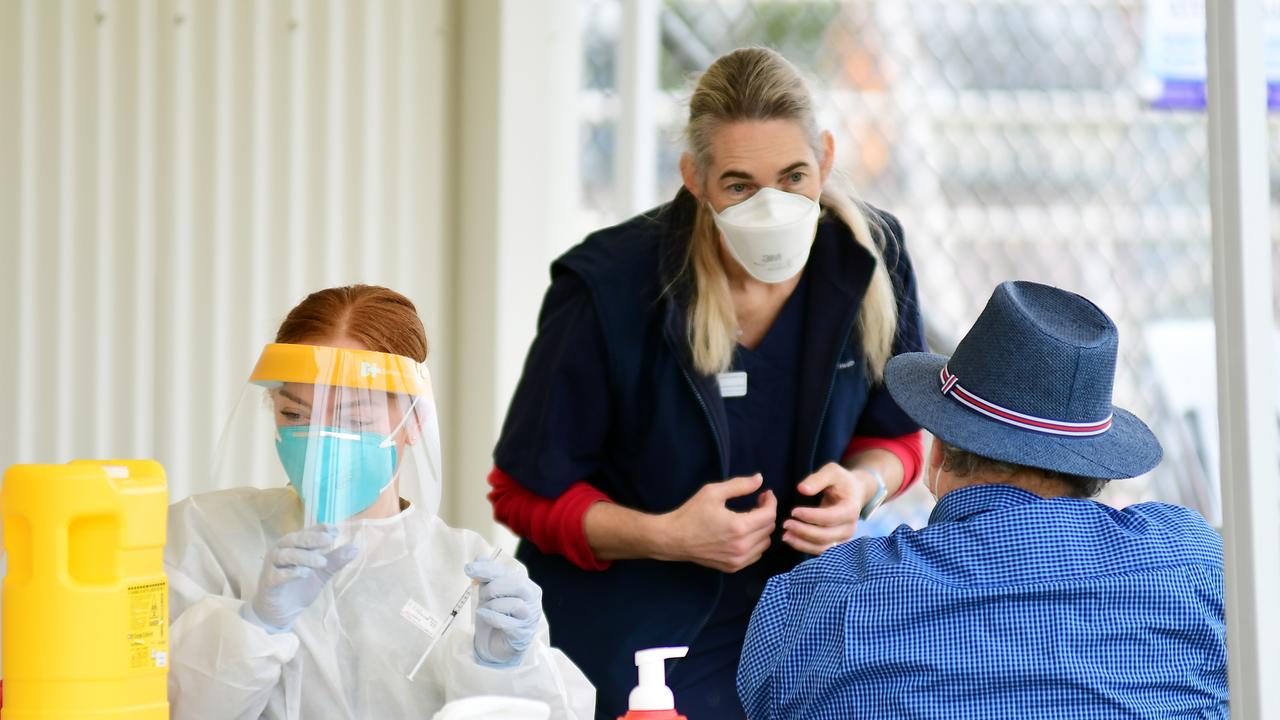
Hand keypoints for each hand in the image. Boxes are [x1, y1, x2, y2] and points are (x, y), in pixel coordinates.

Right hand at [244, 525, 358, 632]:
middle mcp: (281, 551)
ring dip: (305, 556)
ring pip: (285, 554)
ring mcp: (272, 566)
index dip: (319, 529)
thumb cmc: (299, 589)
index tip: (335, 530)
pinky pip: (277, 574)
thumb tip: (355, 548)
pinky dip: (291, 572)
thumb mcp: (321, 574)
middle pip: (294, 539)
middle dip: (312, 538)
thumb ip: (334, 561)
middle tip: (329, 541)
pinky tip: (306, 573)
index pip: (306, 532)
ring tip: (322, 562)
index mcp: (293, 546)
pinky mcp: (268, 582)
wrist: (280, 613)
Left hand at [465, 557, 543, 666]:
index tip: (468, 569)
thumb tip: (479, 557)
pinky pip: (506, 621)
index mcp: (526, 585)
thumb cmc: (494, 616)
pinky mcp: (522, 633)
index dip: (488, 569)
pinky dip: (491, 616)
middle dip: (494, 588)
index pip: (508, 572)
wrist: (493, 645)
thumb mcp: (487, 593)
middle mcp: (533, 599)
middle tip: (482, 595)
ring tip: (485, 609)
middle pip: (517, 584)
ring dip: (493, 605)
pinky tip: (483, 615)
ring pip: (515, 603)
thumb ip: (486, 576)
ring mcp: (530, 617)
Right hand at [659, 474, 776, 572]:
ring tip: (750, 518)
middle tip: (757, 502)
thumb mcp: (713, 492)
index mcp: (739, 526)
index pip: (769, 514)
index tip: (765, 494)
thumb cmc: (692, 513)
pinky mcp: (733, 567)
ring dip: (762, 529)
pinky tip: (744, 533)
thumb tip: (760, 479)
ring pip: (765, 543)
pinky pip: (755, 555)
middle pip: (769, 528)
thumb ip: (739, 485)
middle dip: (766, 512)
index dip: (771, 502)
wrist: (674, 538)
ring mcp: (738, 559)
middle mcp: (742, 546)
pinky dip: (756, 543)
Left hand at [783, 463, 872, 554]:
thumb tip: (802, 489)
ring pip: (823, 547)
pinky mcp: (837, 543)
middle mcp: (849, 527)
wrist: (854, 492)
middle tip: (785, 523)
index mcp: (850, 509)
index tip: (794, 511)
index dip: (811, 516)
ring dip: (802, 543)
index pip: (830, 517)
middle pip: (825, 536)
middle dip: (804, 531)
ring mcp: (844, 538)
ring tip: (785, 535)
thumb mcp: (831, 472)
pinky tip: (792, 539)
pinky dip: (805, 547)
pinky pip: (820, 550)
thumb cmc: (841, 480)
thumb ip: (817, 479)